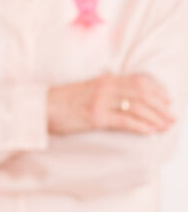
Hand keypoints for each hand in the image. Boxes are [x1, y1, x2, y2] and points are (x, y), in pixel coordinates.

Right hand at [48, 72, 175, 135]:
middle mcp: (105, 88)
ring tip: (164, 126)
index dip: (157, 90)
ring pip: (136, 107)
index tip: (167, 100)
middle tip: (171, 117)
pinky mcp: (95, 117)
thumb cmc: (62, 100)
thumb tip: (119, 86)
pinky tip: (150, 132)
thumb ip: (104, 86)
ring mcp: (100, 102)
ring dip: (154, 118)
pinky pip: (124, 121)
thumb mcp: (86, 87)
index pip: (139, 81)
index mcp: (105, 80)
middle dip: (160, 107)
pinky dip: (140, 126)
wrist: (40, 108)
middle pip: (142, 94)